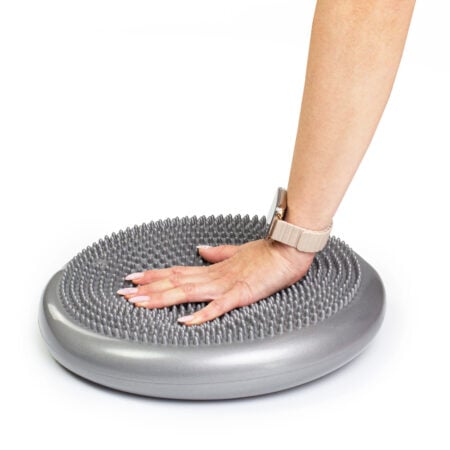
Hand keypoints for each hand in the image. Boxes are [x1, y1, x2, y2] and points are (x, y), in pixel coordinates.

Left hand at [117, 238, 315, 325]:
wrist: (288, 249)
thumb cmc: (267, 253)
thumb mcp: (237, 252)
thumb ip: (218, 253)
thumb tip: (201, 250)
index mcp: (212, 269)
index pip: (175, 272)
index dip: (153, 275)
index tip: (132, 277)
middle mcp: (213, 276)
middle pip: (173, 282)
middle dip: (146, 288)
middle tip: (122, 292)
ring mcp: (225, 285)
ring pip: (187, 292)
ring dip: (161, 298)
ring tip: (139, 303)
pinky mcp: (241, 294)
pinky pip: (218, 306)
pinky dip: (201, 314)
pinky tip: (184, 321)